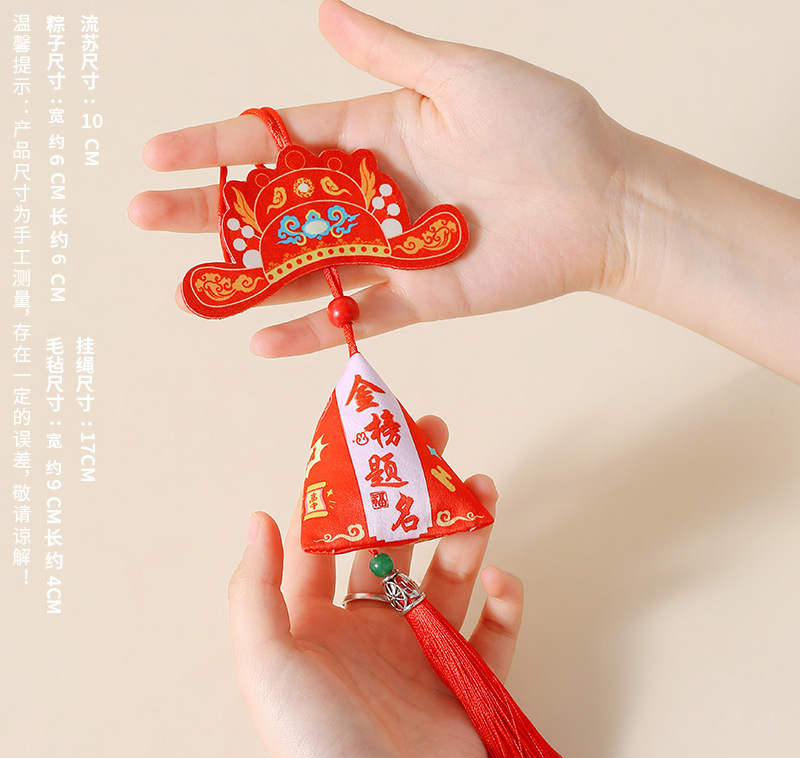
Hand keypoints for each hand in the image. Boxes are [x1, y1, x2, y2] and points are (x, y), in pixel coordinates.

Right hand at [129, 0, 629, 356]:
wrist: (600, 199)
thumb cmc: (544, 124)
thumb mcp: (463, 75)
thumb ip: (391, 55)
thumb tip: (324, 13)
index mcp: (375, 135)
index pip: (279, 141)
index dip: (219, 145)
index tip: (157, 152)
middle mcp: (373, 195)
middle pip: (276, 208)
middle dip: (211, 213)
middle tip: (145, 217)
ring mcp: (392, 250)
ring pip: (306, 267)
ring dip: (247, 280)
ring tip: (190, 291)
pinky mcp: (419, 296)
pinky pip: (357, 314)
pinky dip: (312, 326)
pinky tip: (261, 338)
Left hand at [228, 416, 522, 757]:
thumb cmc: (315, 742)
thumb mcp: (266, 661)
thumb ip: (256, 587)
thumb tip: (260, 515)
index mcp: (318, 620)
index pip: (331, 538)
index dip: (346, 489)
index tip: (363, 442)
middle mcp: (370, 628)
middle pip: (398, 543)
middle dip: (416, 492)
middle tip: (434, 441)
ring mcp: (421, 651)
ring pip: (451, 574)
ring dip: (468, 530)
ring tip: (481, 492)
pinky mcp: (467, 679)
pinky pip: (493, 632)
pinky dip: (503, 603)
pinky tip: (500, 579)